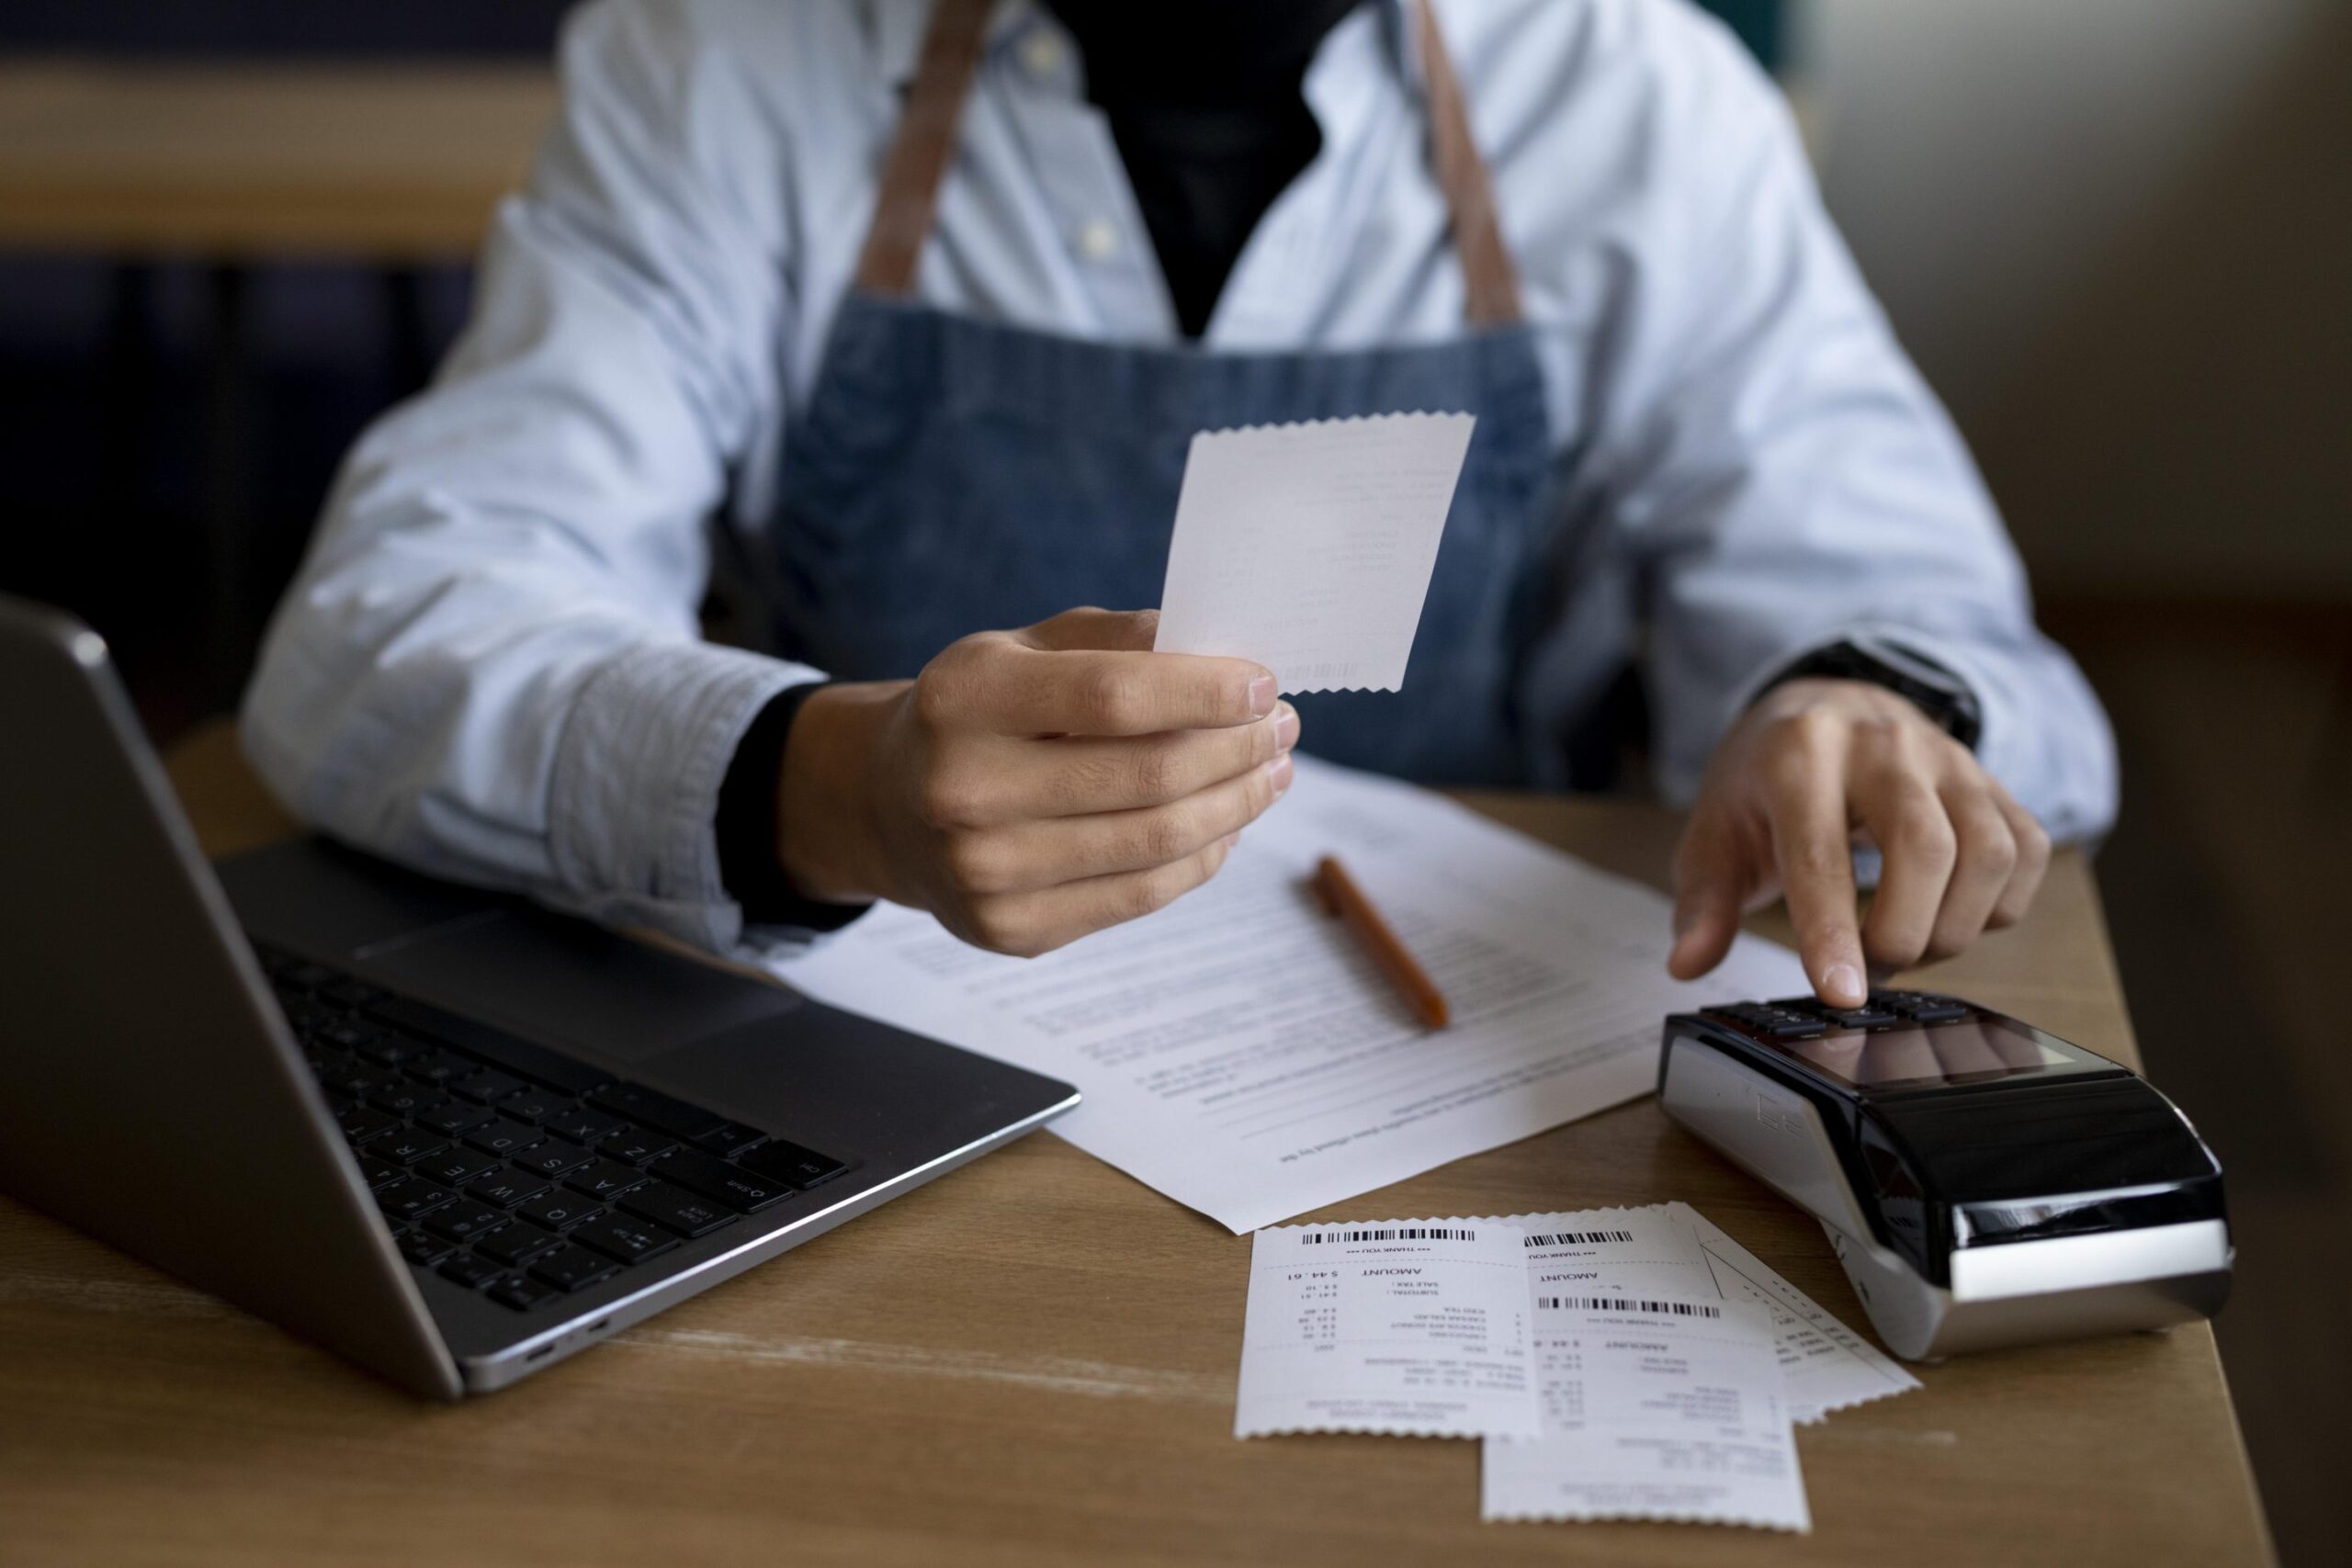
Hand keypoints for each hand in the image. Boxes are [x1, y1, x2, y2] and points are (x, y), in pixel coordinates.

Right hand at [775, 608, 1297, 956]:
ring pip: (1157, 841)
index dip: (1203, 691)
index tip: (1262, 683)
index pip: (1112, 697)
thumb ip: (1115, 641)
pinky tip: (1227, 823)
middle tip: (1281, 727)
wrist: (888, 806)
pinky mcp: (1011, 929)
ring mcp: (985, 872)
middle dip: (1237, 747)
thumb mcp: (1023, 649)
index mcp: (964, 698)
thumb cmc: (978, 713)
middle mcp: (963, 789)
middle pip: (1147, 775)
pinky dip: (1203, 857)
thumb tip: (1224, 649)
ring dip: (1236, 804)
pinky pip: (1142, 895)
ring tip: (1271, 772)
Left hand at [1666, 678, 2050, 1006]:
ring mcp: (1947, 757)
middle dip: (1903, 934)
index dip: (1833, 930)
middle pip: (1926, 848)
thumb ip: (1703, 902)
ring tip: (1904, 944)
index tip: (1842, 994)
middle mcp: (1882, 744)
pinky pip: (2027, 851)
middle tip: (1868, 970)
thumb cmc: (1765, 780)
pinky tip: (1949, 915)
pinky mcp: (1992, 779)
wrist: (1825, 705)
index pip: (1821, 851)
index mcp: (1799, 753)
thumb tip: (1688, 963)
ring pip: (1988, 853)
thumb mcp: (1714, 832)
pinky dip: (1999, 906)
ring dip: (1954, 926)